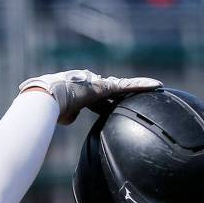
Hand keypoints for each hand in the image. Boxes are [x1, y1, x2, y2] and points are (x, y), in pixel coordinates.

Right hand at [19, 70, 161, 124]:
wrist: (46, 98)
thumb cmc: (48, 108)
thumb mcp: (60, 113)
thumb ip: (68, 115)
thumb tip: (68, 118)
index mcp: (81, 93)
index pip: (98, 99)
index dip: (106, 102)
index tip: (112, 106)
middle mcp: (91, 85)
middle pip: (114, 91)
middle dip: (126, 94)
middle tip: (138, 98)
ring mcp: (99, 85)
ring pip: (124, 86)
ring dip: (141, 87)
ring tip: (157, 87)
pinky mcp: (106, 86)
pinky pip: (129, 86)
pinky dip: (143, 85)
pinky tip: (157, 85)